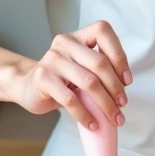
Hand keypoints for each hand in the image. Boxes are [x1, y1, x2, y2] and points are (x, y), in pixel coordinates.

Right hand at [4, 20, 131, 131]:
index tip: (127, 80)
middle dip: (116, 87)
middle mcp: (65, 43)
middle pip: (99, 62)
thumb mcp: (82, 68)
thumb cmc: (62, 79)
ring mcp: (52, 59)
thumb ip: (99, 70)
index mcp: (78, 36)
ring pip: (89, 82)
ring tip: (113, 118)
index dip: (119, 55)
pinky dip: (85, 115)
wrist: (28, 86)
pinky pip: (71, 99)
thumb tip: (123, 90)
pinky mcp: (43, 78)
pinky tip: (92, 123)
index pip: (103, 31)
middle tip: (122, 105)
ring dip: (105, 104)